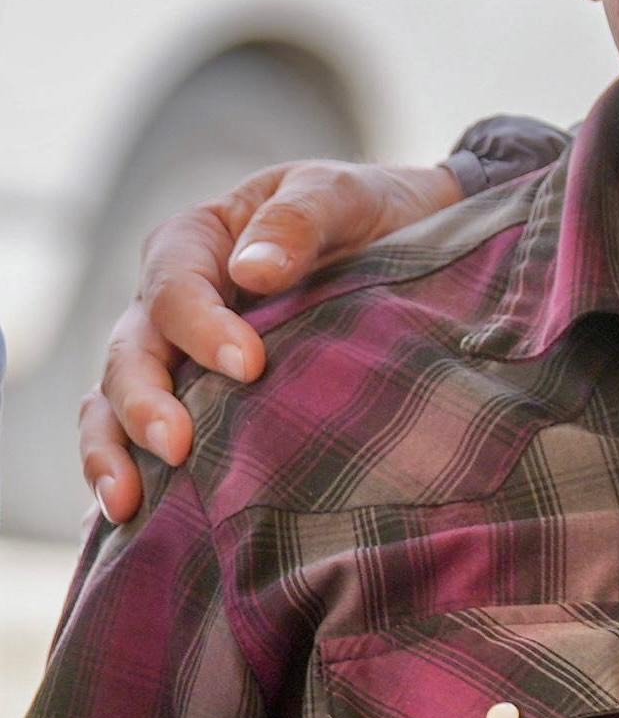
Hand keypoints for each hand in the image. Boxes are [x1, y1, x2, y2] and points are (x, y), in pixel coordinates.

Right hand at [80, 158, 465, 522]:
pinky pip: (145, 439)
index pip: (174, 290)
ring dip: (114, 452)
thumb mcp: (339, 193)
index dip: (200, 329)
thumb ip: (298, 221)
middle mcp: (170, 302)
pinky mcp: (198, 398)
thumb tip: (254, 270)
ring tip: (126, 503)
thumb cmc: (364, 207)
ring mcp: (177, 355)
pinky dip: (131, 474)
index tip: (249, 366)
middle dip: (142, 405)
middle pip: (129, 356)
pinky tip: (133, 524)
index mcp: (194, 243)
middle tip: (176, 448)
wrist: (405, 234)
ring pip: (115, 404)